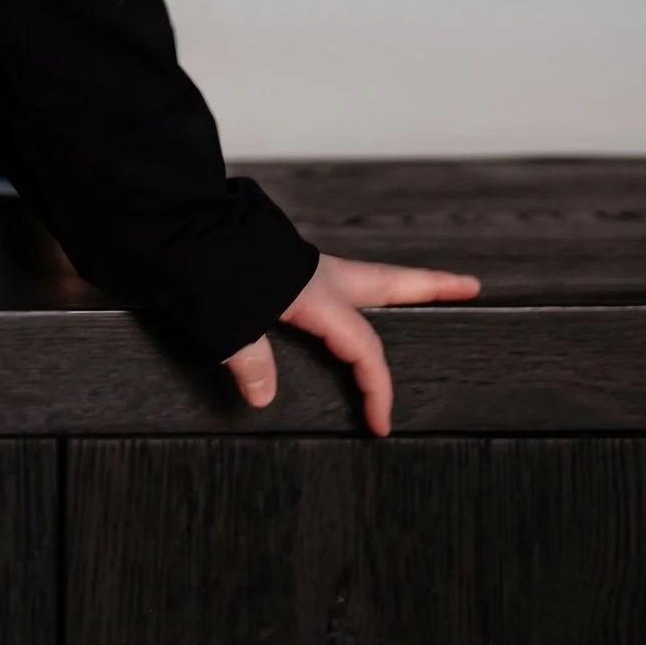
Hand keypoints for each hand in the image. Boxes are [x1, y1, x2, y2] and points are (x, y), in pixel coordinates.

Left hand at [224, 252, 479, 437]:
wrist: (175, 219)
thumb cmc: (201, 266)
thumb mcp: (224, 320)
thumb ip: (249, 360)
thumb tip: (263, 397)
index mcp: (316, 294)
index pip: (364, 349)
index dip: (378, 389)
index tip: (380, 425)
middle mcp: (319, 276)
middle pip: (391, 282)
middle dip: (432, 286)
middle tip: (470, 286)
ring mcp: (301, 266)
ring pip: (363, 277)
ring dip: (393, 286)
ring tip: (418, 293)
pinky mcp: (279, 263)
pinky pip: (330, 281)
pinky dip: (350, 291)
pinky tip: (343, 301)